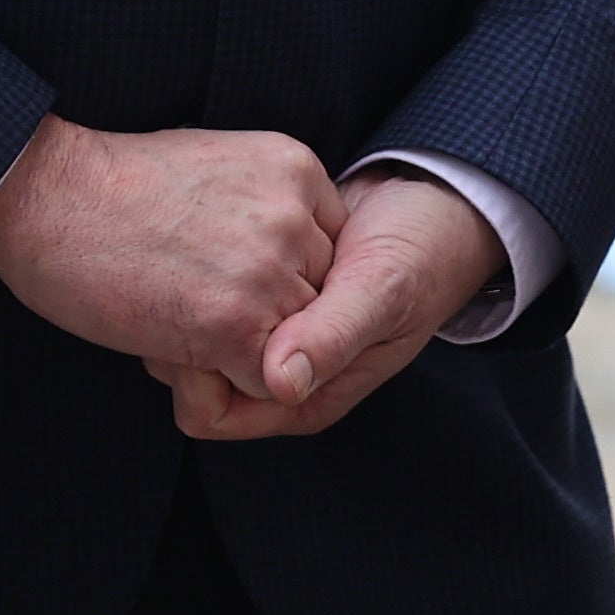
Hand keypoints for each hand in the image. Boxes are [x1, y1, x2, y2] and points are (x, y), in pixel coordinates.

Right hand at [0, 117, 339, 395]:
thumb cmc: (111, 187)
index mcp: (297, 170)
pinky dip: (224, 384)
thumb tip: (281, 259)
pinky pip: (268, 385)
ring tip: (179, 324)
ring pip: (299, 347)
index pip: (331, 252)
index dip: (285, 281)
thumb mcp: (217, 167)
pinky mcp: (237, 323)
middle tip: (197, 305)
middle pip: (321, 302)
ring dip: (244, 354)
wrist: (47, 195)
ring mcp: (270, 269)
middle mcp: (296, 215)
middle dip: (270, 320)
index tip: (230, 280)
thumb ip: (266, 208)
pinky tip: (172, 347)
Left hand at [156, 172, 500, 441]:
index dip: (191, 369)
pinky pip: (207, 297)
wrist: (435, 202)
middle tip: (188, 270)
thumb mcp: (383, 291)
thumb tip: (279, 382)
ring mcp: (269, 335)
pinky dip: (201, 266)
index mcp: (304, 394)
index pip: (208, 411)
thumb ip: (334, 336)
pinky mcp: (262, 296)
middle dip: (180, 333)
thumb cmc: (420, 253)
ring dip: (187, 295)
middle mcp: (280, 374)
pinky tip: (213, 228)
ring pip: (191, 336)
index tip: (193, 311)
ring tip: (200, 243)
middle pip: (189, 377)